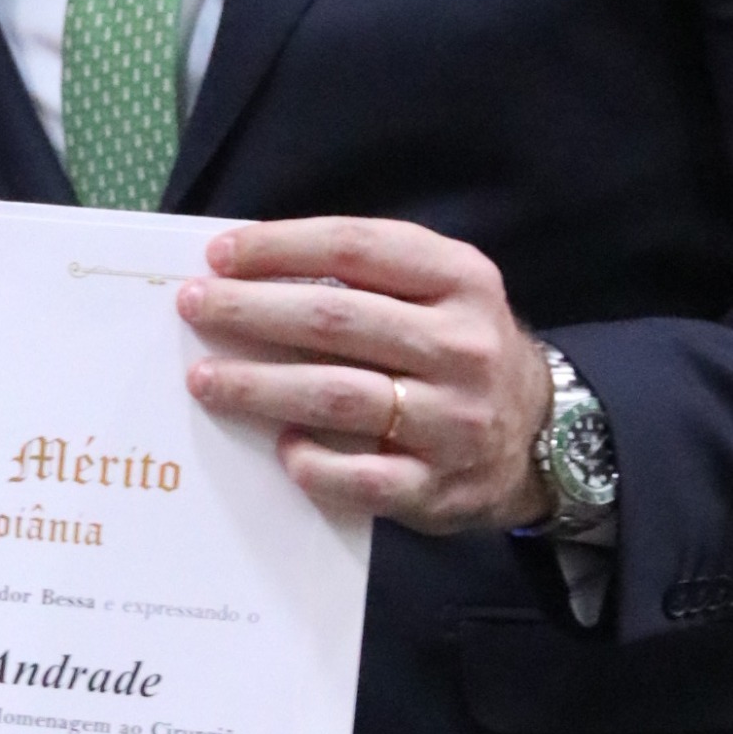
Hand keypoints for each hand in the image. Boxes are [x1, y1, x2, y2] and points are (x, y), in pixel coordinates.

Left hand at [178, 217, 553, 531]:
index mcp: (460, 280)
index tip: (220, 255)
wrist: (537, 438)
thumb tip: (250, 272)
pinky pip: (359, 478)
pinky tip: (279, 449)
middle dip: (252, 311)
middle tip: (195, 308)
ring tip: (204, 378)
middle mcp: (462, 345)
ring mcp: (453, 420)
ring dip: (260, 385)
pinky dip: (312, 463)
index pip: (357, 248)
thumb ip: (368, 277)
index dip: (281, 247)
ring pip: (338, 395)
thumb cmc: (458, 351)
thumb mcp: (442, 292)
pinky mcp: (437, 486)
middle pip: (336, 320)